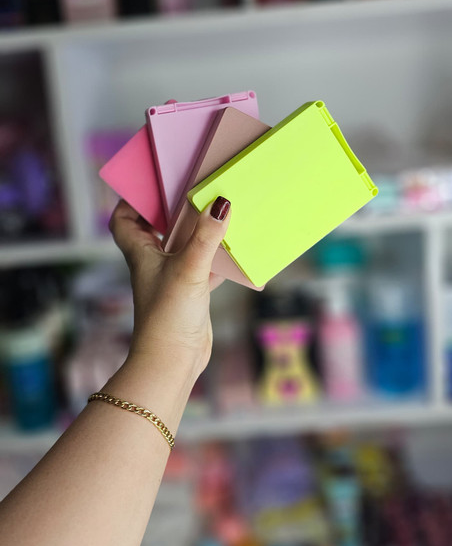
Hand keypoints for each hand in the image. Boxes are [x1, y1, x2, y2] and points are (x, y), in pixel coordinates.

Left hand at [109, 197, 230, 381]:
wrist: (173, 362)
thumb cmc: (168, 316)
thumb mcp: (189, 268)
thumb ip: (206, 237)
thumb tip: (221, 204)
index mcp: (141, 253)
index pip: (123, 220)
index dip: (131, 200)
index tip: (152, 184)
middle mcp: (153, 263)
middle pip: (156, 228)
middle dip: (172, 210)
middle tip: (193, 190)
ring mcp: (172, 278)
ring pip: (183, 246)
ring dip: (198, 232)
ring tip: (218, 212)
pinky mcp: (191, 293)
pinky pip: (204, 267)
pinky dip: (217, 258)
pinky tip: (235, 250)